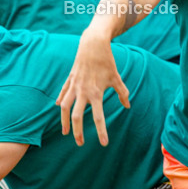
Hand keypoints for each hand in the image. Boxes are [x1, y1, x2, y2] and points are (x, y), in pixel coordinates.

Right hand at [57, 31, 129, 145]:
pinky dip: (60, 101)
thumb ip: (122, 92)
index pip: (99, 117)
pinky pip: (63, 93)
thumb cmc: (107, 61)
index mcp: (96, 93)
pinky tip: (59, 107)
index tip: (104, 143)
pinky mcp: (69, 80)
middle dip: (78, 132)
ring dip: (64, 121)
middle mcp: (83, 92)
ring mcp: (74, 86)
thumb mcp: (116, 77)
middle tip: (80, 143)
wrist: (93, 44)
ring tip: (65, 132)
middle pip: (77, 116)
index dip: (101, 131)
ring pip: (65, 108)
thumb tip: (127, 106)